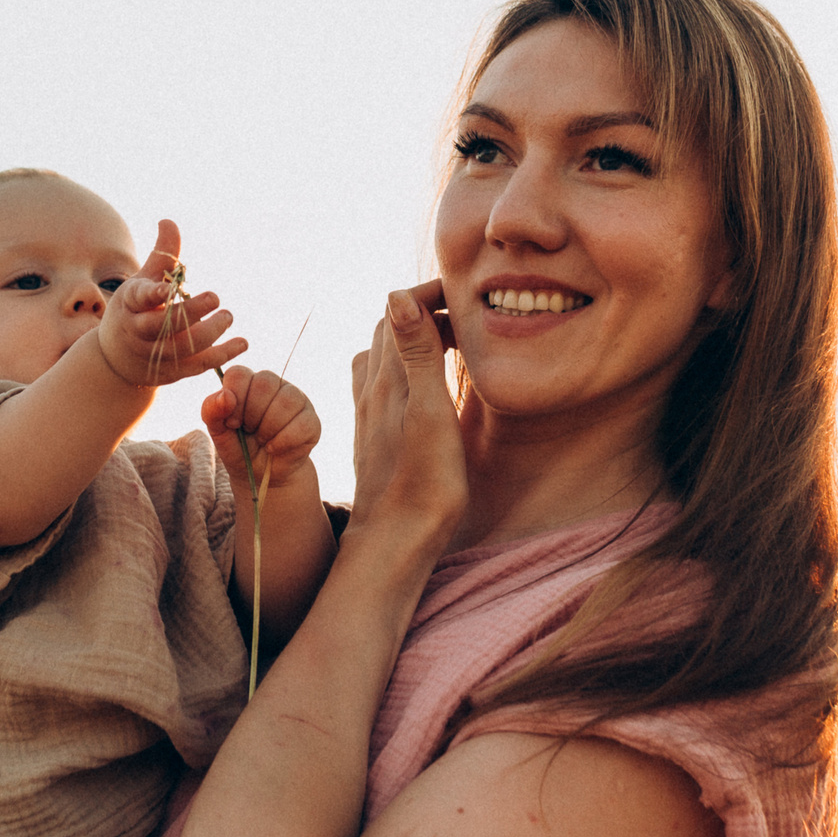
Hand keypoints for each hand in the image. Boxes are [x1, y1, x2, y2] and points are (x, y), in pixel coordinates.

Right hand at [98, 219, 247, 386]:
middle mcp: (139, 331)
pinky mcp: (170, 373)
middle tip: (216, 298)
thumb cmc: (135, 310)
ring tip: (228, 316)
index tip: (169, 287)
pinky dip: (222, 355)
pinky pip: (198, 365)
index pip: (140, 298)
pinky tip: (242, 342)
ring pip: (182, 347)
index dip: (154, 293)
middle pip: (162, 326)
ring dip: (210, 332)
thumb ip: (161, 255)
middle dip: (190, 312)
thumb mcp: (142, 282)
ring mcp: (154, 355)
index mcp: (130, 305)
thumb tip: (169, 221)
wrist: (117, 359)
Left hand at [201, 366, 321, 492]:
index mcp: (247, 382)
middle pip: (264, 383)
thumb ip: (212, 411)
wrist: (261, 475)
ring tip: (262, 440)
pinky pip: (302, 423)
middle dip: (252, 415)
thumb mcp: (218, 432)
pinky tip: (274, 448)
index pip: (240, 373)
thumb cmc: (238, 447)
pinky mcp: (311, 420)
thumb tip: (225, 396)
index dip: (234, 398)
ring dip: (269, 428)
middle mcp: (273, 384)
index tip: (232, 422)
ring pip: (286, 401)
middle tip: (249, 431)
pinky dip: (284, 440)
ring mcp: (296, 399)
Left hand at [349, 282, 467, 545]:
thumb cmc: (422, 484)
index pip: (399, 311)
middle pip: (390, 329)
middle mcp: (371, 391)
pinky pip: (383, 383)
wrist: (394, 542)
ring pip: (385, 356)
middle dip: (424, 309)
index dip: (430, 293)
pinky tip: (422, 385)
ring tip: (450, 341)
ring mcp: (370, 414)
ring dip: (413, 338)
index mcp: (386, 380)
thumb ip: (417, 354)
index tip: (467, 294)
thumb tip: (397, 294)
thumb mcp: (429, 413)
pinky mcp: (375, 436)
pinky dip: (405, 368)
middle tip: (465, 313)